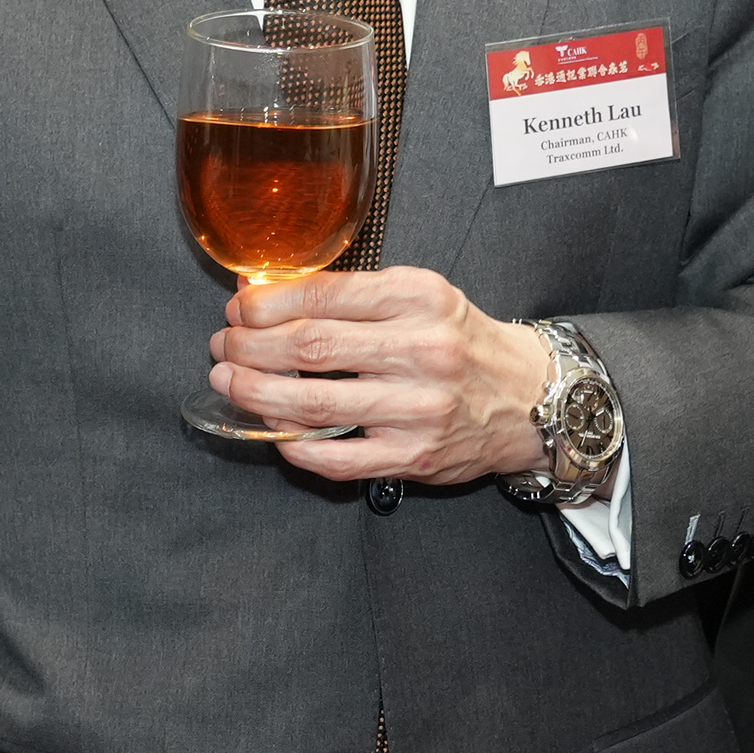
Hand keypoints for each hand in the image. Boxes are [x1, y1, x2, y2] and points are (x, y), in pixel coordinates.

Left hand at [210, 268, 555, 486]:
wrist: (530, 397)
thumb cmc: (462, 342)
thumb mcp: (419, 296)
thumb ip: (350, 295)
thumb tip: (264, 292)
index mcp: (419, 298)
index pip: (325, 296)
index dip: (267, 303)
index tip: (238, 307)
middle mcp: (422, 350)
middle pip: (312, 348)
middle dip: (251, 348)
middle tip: (223, 346)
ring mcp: (419, 408)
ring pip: (317, 405)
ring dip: (258, 394)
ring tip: (230, 383)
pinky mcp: (415, 457)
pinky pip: (339, 459)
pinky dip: (295, 446)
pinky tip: (273, 430)